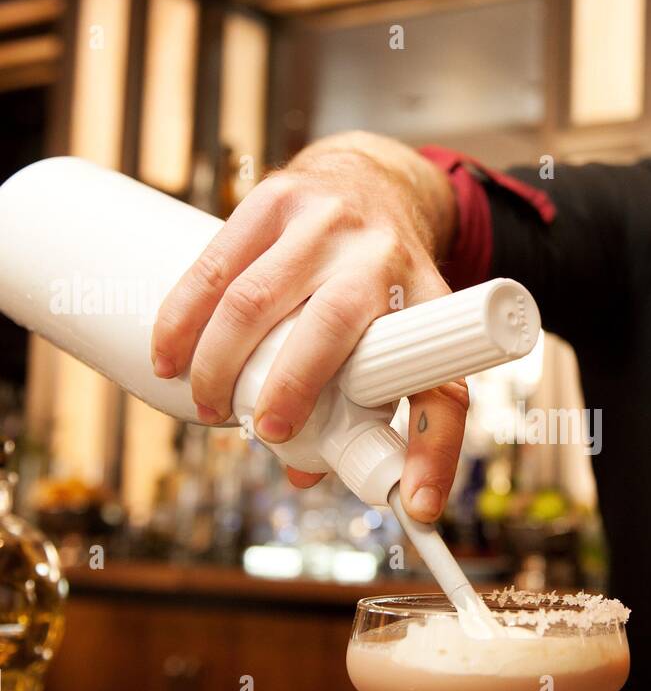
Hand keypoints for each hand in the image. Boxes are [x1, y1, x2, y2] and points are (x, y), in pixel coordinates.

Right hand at [150, 134, 465, 521]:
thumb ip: (369, 409)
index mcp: (429, 306)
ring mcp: (327, 222)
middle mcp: (384, 259)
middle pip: (332, 328)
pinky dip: (184, 316)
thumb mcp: (406, 336)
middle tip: (263, 432)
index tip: (414, 508)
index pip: (443, 386)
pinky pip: (217, 264)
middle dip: (293, 388)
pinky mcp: (276, 198)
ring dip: (220, 361)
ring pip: (257, 299)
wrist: (372, 182)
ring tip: (206, 406)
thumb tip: (305, 478)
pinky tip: (168, 354)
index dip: (432, 450)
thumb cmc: (386, 285)